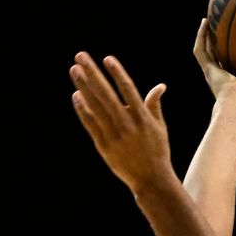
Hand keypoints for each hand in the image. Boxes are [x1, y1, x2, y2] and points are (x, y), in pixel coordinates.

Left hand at [70, 52, 173, 193]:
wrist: (151, 179)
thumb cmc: (157, 150)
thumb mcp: (160, 127)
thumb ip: (154, 104)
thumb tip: (160, 86)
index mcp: (142, 117)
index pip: (128, 89)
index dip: (117, 73)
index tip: (107, 58)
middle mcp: (127, 124)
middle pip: (106, 93)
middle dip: (93, 73)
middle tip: (81, 56)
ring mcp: (114, 135)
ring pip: (95, 106)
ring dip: (83, 86)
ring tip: (74, 70)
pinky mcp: (103, 145)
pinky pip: (90, 123)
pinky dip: (82, 109)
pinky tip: (76, 95)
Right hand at [193, 19, 235, 117]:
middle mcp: (225, 77)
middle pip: (223, 56)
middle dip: (224, 43)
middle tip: (229, 26)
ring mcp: (214, 73)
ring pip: (208, 51)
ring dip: (208, 36)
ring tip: (211, 19)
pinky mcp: (208, 70)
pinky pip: (201, 50)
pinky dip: (201, 36)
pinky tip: (205, 21)